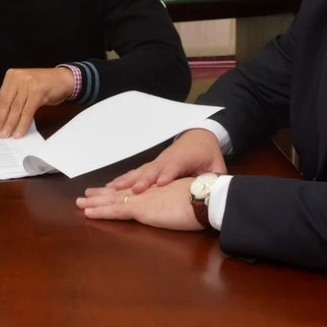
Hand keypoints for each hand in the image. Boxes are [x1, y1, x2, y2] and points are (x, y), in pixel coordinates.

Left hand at [0, 67, 73, 137]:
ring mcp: (28, 84)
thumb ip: (15, 98)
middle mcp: (19, 77)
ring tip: (8, 135)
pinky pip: (27, 112)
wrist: (64, 79)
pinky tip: (20, 132)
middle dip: (3, 121)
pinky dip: (23, 124)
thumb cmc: (44, 84)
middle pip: (7, 104)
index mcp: (12, 75)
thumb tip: (4, 119)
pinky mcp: (37, 92)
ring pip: (16, 109)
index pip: (1, 98)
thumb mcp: (26, 87)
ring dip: (12, 125)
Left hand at [76, 178, 202, 230]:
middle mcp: (146, 192)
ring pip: (112, 200)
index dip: (119, 190)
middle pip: (118, 192)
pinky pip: (115, 211)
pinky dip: (100, 212)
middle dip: (101, 195)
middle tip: (85, 196)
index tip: (108, 190)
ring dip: (94, 203)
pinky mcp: (141, 209)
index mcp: (157, 190)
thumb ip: (180, 203)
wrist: (205, 197)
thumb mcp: (189, 201)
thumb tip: (183, 207)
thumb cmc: (203, 200)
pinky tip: (88, 213)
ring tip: (79, 203)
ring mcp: (142, 199)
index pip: (134, 190)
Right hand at [107, 128, 225, 193]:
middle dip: (144, 180)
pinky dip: (123, 179)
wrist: (199, 135)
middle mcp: (167, 160)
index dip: (168, 175)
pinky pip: (136, 173)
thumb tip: (215, 191)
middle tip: (135, 190)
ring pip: (140, 171)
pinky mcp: (152, 166)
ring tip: (112, 189)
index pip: (174, 167)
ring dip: (127, 180)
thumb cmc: (207, 153)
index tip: (161, 183)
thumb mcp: (216, 166)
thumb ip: (215, 178)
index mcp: (184, 159)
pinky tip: (110, 187)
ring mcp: (157, 162)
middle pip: (153, 170)